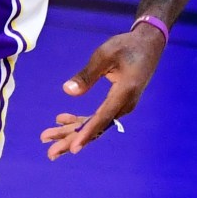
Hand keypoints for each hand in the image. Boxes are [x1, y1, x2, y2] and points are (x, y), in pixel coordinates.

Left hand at [39, 24, 162, 158]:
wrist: (149, 45)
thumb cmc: (127, 46)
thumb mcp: (105, 54)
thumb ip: (87, 74)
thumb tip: (67, 91)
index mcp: (124, 92)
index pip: (103, 117)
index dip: (87, 132)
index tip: (73, 148)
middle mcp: (125, 105)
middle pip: (96, 127)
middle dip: (72, 139)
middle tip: (50, 152)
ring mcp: (122, 106)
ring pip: (95, 124)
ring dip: (72, 131)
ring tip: (48, 137)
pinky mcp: (118, 103)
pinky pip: (98, 116)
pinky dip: (80, 119)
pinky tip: (61, 118)